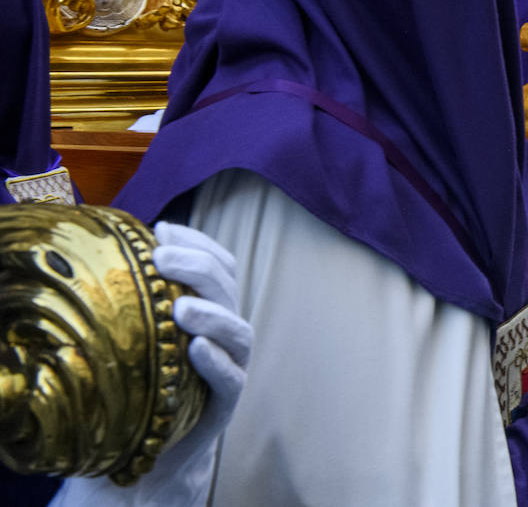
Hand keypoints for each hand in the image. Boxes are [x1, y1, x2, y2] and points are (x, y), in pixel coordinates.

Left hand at [51, 222, 251, 506]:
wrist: (159, 442)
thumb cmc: (153, 375)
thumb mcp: (151, 327)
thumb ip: (152, 290)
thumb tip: (142, 238)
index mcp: (214, 306)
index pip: (221, 263)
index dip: (199, 242)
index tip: (164, 231)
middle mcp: (228, 330)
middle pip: (228, 288)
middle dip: (198, 268)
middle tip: (163, 258)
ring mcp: (232, 364)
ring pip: (238, 331)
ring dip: (213, 315)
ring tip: (182, 308)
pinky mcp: (225, 400)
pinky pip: (231, 378)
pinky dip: (216, 362)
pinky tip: (196, 350)